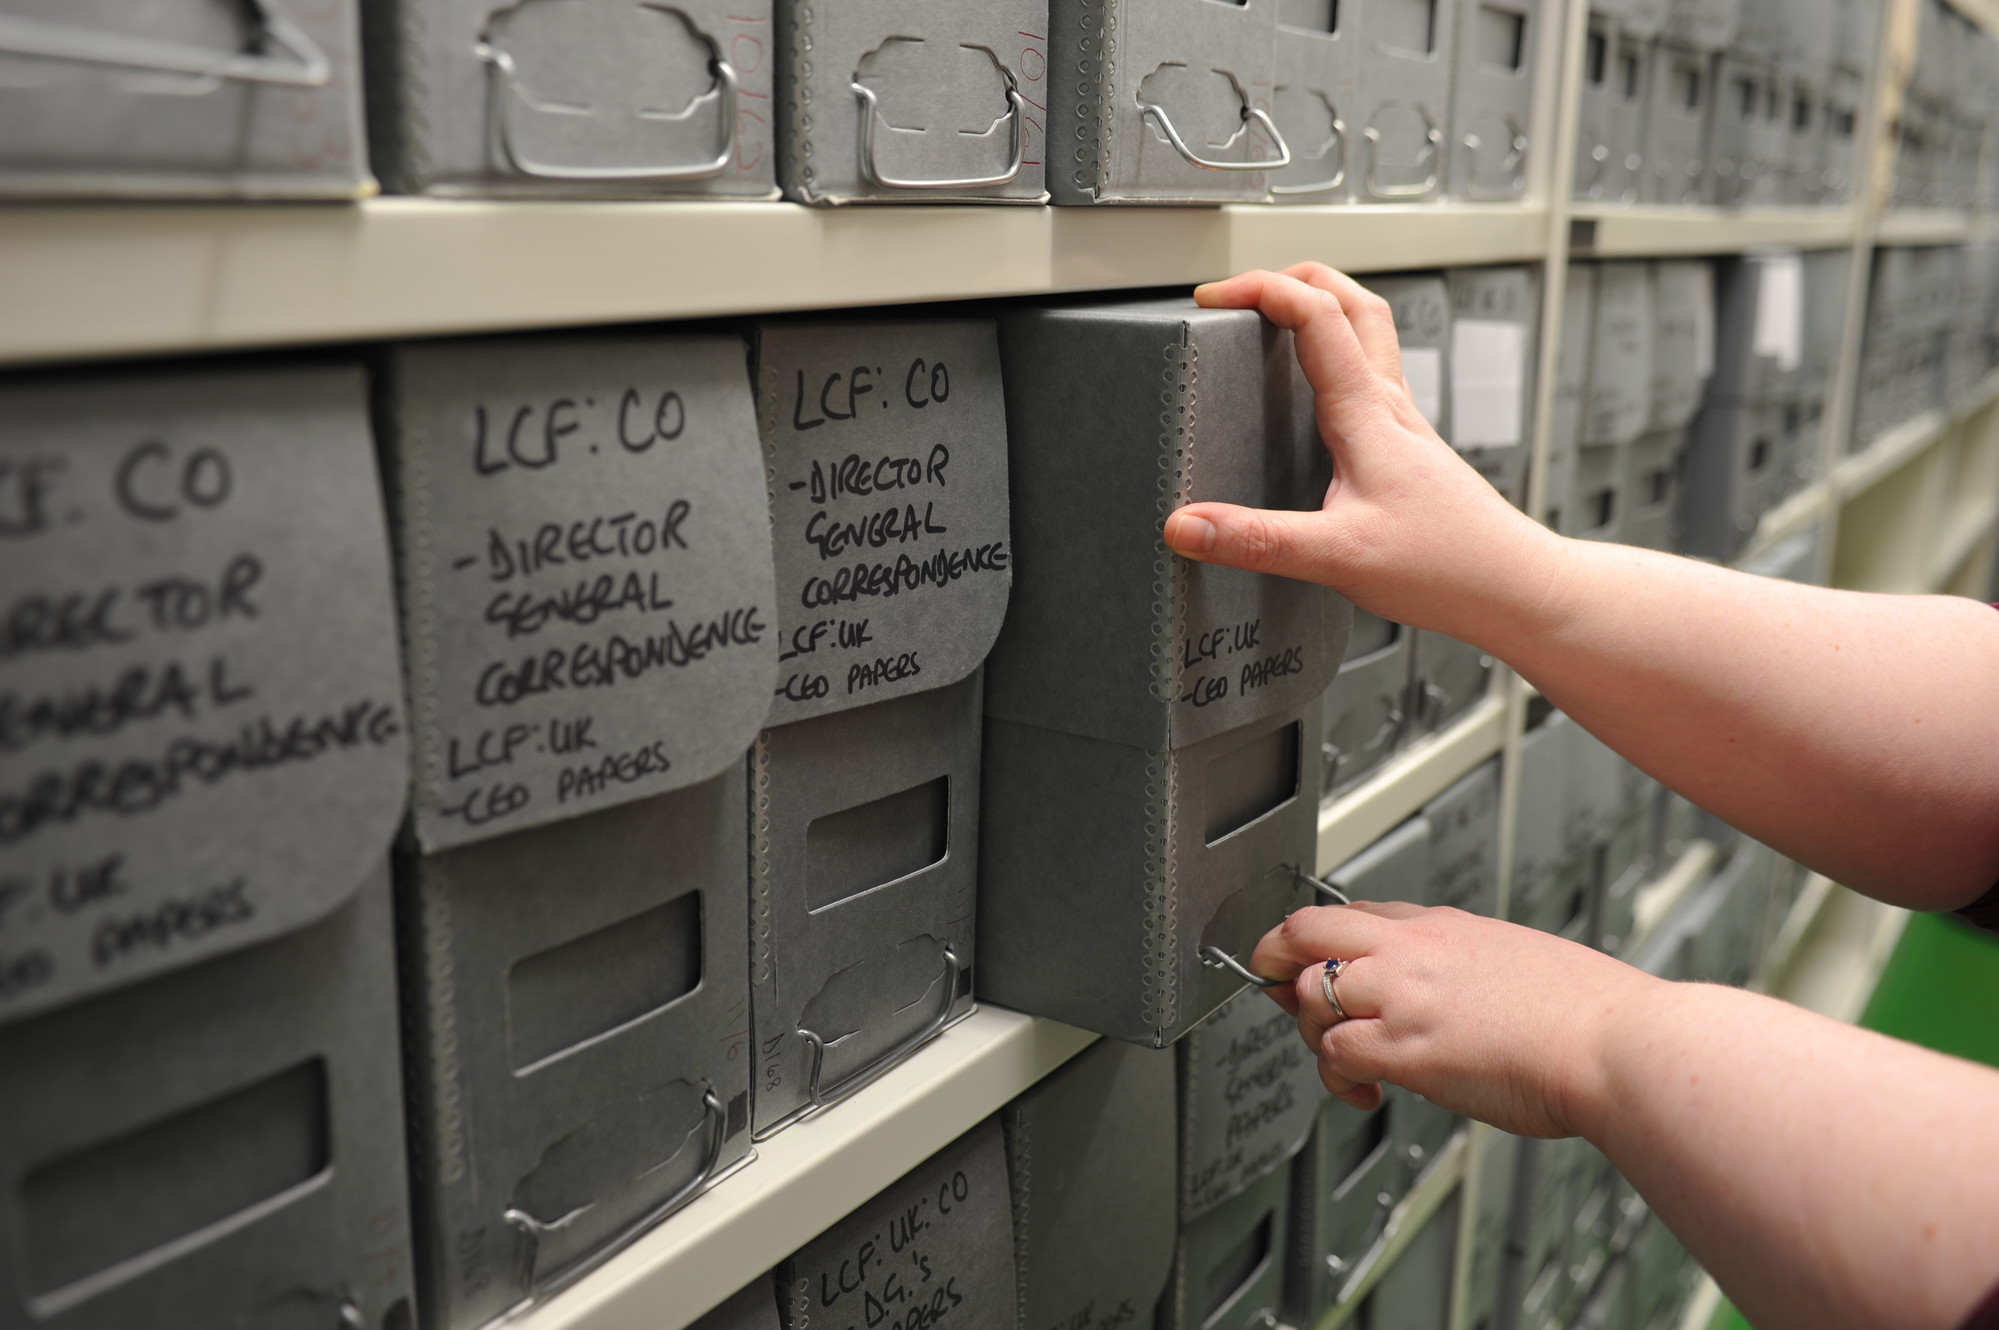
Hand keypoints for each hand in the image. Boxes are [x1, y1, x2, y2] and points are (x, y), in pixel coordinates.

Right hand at [1161, 264, 1567, 643]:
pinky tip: (1316, 400)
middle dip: (1292, 277)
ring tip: (1274, 322)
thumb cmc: (1449, 567)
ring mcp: (1404, 424)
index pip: (1315, 313)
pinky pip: (1371, 378)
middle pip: (1350, 300)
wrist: (1515, 588)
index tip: (1211, 298)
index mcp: (1368, 413)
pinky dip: (1336, 360)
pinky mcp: (1410, 450)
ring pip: (1367, 332)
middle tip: (1243, 293)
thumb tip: (1185, 525)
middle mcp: (1390, 406)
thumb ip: (1256, 540)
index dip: (1259, 288)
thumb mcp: (1337, 556)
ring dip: (1321, 307)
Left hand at [1248, 901, 1661, 1137]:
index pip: (1355, 913)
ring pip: (1309, 994)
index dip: (1320, 939)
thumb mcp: (1521, 959)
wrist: (1617, 1045)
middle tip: (1272, 987)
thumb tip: (1456, 992)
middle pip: (1306, 930)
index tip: (1311, 961)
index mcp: (1444, 925)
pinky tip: (1363, 1092)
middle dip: (1273, 956)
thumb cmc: (1590, 1015)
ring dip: (1314, 1032)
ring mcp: (1404, 996)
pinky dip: (1335, 1078)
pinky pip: (1333, 1052)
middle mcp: (1413, 951)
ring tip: (1343, 1062)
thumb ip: (1471, 967)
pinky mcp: (1405, 1048)